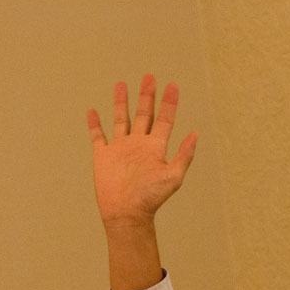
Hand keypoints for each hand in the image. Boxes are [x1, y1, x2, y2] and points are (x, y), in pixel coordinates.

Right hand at [86, 74, 196, 229]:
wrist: (126, 213)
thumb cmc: (151, 198)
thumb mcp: (173, 176)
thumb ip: (184, 155)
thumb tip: (196, 134)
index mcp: (155, 147)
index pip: (164, 120)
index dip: (169, 103)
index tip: (172, 85)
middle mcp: (138, 144)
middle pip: (143, 114)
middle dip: (147, 96)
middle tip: (149, 77)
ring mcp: (120, 148)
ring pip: (121, 119)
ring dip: (121, 103)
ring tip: (122, 84)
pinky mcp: (104, 155)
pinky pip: (98, 136)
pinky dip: (95, 124)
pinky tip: (93, 112)